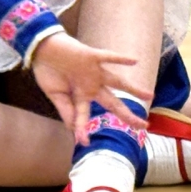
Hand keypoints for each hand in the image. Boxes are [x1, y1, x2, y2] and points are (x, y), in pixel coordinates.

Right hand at [30, 32, 147, 145]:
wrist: (41, 48)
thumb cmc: (48, 71)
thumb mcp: (56, 95)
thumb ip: (66, 111)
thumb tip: (73, 130)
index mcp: (82, 96)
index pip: (86, 116)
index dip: (83, 129)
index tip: (83, 143)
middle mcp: (92, 85)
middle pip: (114, 103)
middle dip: (128, 115)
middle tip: (144, 126)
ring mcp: (94, 72)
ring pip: (118, 82)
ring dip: (133, 88)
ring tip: (150, 95)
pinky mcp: (91, 57)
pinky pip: (108, 57)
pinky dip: (120, 59)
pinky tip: (134, 61)